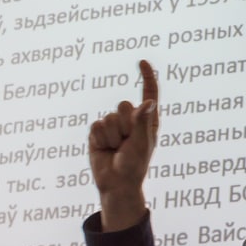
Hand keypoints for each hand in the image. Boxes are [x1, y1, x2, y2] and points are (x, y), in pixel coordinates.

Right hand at [88, 60, 158, 230]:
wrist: (115, 183)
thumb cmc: (134, 165)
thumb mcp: (142, 144)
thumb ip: (142, 122)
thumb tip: (149, 102)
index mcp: (147, 120)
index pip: (149, 93)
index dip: (146, 77)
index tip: (141, 62)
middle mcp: (131, 120)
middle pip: (123, 105)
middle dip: (124, 125)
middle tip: (127, 143)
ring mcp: (114, 125)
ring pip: (109, 117)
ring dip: (113, 136)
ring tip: (116, 149)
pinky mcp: (98, 132)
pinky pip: (96, 126)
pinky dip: (101, 140)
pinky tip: (105, 149)